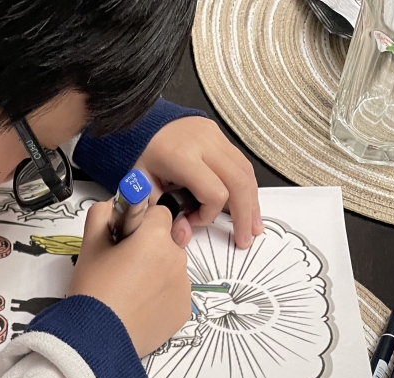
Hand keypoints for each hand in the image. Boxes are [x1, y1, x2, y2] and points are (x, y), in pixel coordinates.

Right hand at [68, 200, 190, 357]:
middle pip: (167, 242)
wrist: (97, 340)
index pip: (158, 213)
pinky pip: (174, 295)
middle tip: (123, 271)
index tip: (124, 241)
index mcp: (155, 238)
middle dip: (149, 250)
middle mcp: (176, 259)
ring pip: (171, 270)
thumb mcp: (89, 246)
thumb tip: (113, 205)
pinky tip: (139, 309)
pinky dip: (161, 299)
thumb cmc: (92, 292)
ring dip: (156, 274)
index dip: (140, 225)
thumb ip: (102, 215)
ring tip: (130, 294)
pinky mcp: (183, 311)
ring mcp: (182, 287)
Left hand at [135, 116, 262, 249]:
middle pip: (238, 183)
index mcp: (183, 157)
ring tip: (253, 225)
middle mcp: (205, 144)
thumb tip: (184, 235)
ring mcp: (215, 137)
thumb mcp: (144, 189)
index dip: (208, 215)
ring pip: (245, 172)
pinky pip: (241, 163)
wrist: (141, 123)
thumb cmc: (142, 156)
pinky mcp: (220, 136)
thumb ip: (164, 214)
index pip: (214, 193)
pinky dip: (246, 186)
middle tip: (246, 238)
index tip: (192, 220)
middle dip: (244, 215)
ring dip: (252, 202)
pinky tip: (247, 203)